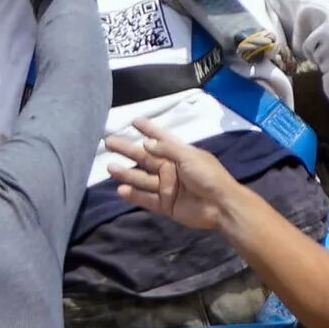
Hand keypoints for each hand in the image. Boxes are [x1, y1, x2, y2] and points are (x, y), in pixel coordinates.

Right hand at [105, 118, 241, 231]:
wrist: (220, 206)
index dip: (148, 129)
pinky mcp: (165, 204)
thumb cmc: (208, 176)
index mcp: (179, 154)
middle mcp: (170, 168)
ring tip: (110, 168)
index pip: (160, 138)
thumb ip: (167, 150)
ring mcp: (167, 187)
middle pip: (144, 158)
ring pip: (142, 178)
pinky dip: (134, 195)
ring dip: (126, 174)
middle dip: (127, 150)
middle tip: (108, 142)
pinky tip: (121, 190)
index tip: (133, 121)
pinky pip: (146, 199)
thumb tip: (145, 144)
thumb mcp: (189, 157)